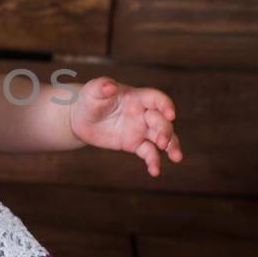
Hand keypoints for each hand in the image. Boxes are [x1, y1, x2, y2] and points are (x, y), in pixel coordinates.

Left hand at [68, 76, 182, 175]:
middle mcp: (143, 113)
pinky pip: (149, 152)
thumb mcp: (92, 91)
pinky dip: (153, 161)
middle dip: (165, 131)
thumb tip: (110, 85)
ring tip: (176, 158)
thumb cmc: (90, 100)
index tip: (171, 115)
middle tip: (161, 142)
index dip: (166, 105)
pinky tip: (155, 171)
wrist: (81, 119)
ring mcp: (141, 129)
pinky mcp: (135, 144)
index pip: (156, 99)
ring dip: (171, 146)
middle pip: (161, 121)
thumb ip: (101, 86)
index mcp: (136, 98)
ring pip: (162, 137)